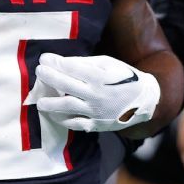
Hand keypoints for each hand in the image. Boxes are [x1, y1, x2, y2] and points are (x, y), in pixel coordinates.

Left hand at [27, 54, 159, 132]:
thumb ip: (85, 63)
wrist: (144, 101)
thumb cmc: (124, 78)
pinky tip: (54, 115)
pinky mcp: (96, 124)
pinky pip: (75, 123)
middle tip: (38, 71)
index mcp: (100, 77)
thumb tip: (62, 62)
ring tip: (40, 102)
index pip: (71, 67)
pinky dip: (63, 120)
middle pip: (65, 85)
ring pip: (67, 107)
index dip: (55, 62)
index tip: (44, 58)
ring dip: (50, 103)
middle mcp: (96, 94)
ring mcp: (95, 111)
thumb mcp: (109, 64)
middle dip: (49, 77)